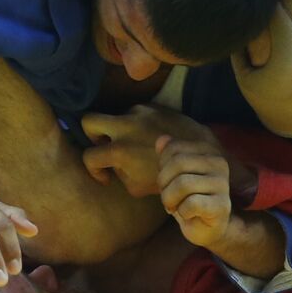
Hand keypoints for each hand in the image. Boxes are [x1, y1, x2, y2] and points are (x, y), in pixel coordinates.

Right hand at [81, 105, 215, 196]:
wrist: (202, 155)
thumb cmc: (170, 175)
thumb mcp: (137, 186)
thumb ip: (119, 173)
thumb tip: (111, 167)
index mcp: (120, 150)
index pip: (89, 156)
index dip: (93, 169)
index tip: (105, 176)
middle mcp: (125, 126)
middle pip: (89, 120)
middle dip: (91, 134)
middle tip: (104, 146)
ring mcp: (140, 112)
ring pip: (114, 115)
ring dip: (118, 129)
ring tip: (134, 143)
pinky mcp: (154, 106)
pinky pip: (135, 112)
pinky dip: (136, 123)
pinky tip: (149, 135)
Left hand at [155, 135, 233, 249]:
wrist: (207, 227)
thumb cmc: (188, 198)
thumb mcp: (174, 175)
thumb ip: (169, 155)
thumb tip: (161, 139)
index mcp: (207, 151)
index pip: (174, 148)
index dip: (162, 166)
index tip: (167, 181)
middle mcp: (219, 163)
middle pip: (177, 163)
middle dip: (164, 183)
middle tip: (168, 196)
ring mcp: (223, 184)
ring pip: (182, 184)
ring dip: (170, 199)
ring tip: (175, 206)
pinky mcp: (222, 205)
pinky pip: (191, 203)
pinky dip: (182, 211)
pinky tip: (188, 214)